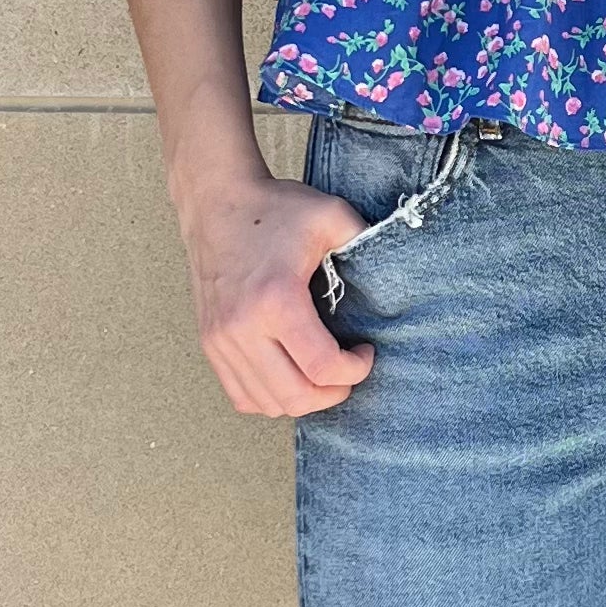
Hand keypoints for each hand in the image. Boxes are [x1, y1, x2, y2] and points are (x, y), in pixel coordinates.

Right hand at [183, 170, 383, 417]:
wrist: (216, 202)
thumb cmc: (274, 209)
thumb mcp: (331, 214)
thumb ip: (366, 240)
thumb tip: (395, 271)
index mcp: (276, 300)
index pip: (322, 368)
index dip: (355, 371)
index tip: (365, 351)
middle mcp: (242, 328)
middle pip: (296, 397)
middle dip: (334, 392)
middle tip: (348, 370)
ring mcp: (220, 340)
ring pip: (269, 404)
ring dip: (304, 398)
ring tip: (322, 372)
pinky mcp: (210, 344)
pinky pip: (243, 397)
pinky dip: (272, 398)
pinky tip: (291, 374)